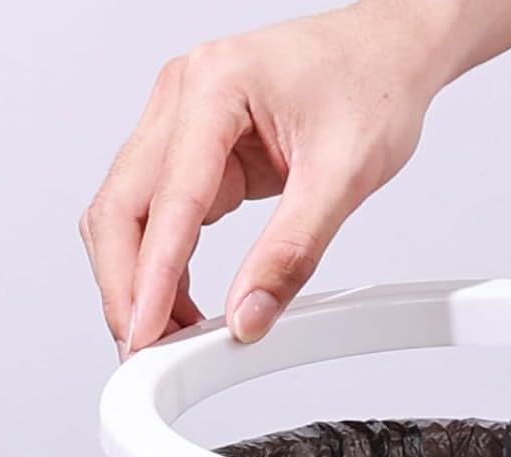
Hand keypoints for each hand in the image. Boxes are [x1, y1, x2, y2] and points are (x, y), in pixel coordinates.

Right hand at [80, 4, 443, 355]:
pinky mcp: (193, 148)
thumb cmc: (372, 86)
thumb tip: (249, 315)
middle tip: (144, 352)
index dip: (151, 276)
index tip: (145, 333)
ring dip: (137, 279)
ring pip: (127, 213)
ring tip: (166, 340)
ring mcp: (180, 121)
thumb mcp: (344, 176)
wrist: (389, 50)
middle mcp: (182, 96)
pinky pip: (158, 215)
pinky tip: (178, 305)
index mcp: (214, 85)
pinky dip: (162, 264)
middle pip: (121, 206)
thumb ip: (292, 253)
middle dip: (125, 286)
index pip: (168, 197)